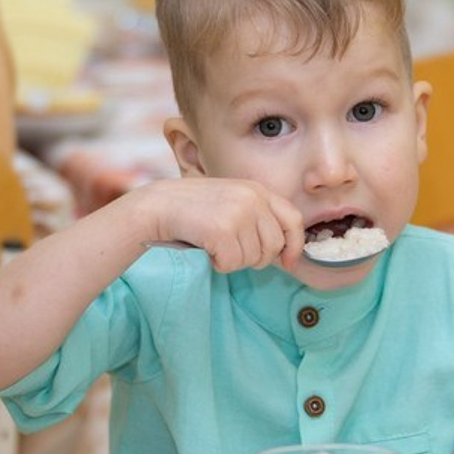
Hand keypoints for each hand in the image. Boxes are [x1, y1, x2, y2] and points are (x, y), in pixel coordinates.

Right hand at [135, 177, 305, 272]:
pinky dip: (219, 263)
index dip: (295, 245)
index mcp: (258, 190)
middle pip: (274, 246)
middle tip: (232, 251)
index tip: (289, 262)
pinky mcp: (223, 230)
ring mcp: (239, 213)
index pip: (294, 219)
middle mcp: (253, 198)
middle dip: (256, 258)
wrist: (158, 206)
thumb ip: (258, 218)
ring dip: (234, 260)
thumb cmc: (193, 209)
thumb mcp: (232, 202)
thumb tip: (284, 252)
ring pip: (254, 258)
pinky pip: (233, 264)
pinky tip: (206, 249)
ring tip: (214, 244)